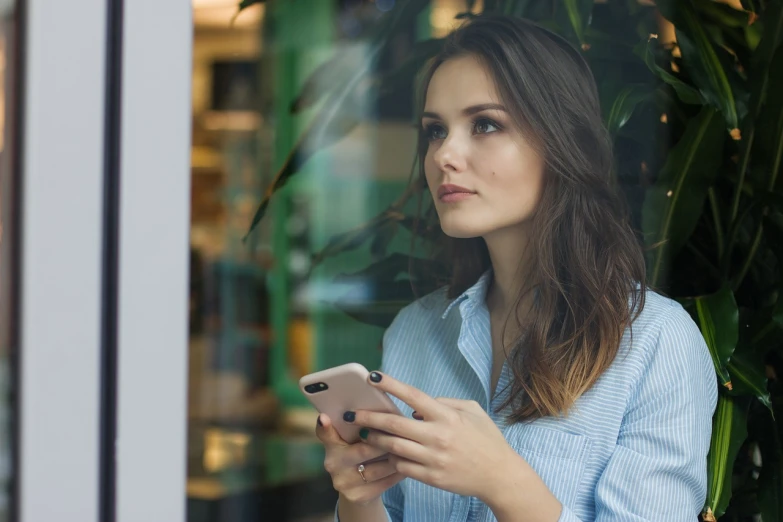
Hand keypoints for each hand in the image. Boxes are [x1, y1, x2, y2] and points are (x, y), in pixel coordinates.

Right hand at [315, 413, 404, 505]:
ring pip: (379, 468)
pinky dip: (400, 472)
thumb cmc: (359, 452)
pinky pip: (385, 483)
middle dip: (385, 441)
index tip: (324, 417)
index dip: (325, 427)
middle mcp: (333, 465)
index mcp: (331, 445)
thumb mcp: (353, 438)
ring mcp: (344, 483)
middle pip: (363, 450)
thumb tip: (372, 408)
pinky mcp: (359, 496)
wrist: (357, 487)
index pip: (325, 434)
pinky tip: (409, 464)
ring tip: (410, 448)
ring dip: (397, 457)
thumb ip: (356, 425)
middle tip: (404, 432)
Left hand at [345, 371, 519, 501]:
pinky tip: (386, 453)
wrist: (499, 476)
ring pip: (393, 446)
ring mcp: (433, 459)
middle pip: (394, 423)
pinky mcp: (431, 477)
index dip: (391, 385)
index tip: (373, 377)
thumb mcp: (473, 411)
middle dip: (370, 416)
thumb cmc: (487, 440)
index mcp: (447, 416)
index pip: (413, 396)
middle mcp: (438, 436)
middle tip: (353, 412)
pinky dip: (391, 458)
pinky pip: (402, 466)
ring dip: (375, 438)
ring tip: (365, 432)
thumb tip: (418, 406)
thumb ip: (446, 403)